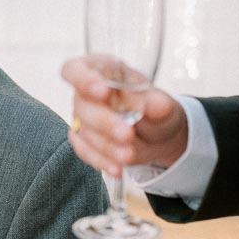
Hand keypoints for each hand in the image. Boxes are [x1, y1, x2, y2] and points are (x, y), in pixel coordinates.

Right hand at [62, 57, 188, 176]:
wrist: (158, 134)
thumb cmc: (155, 109)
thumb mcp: (162, 103)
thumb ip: (157, 103)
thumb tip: (157, 104)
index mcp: (101, 71)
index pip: (75, 70)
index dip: (83, 79)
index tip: (102, 92)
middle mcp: (85, 94)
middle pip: (82, 106)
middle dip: (104, 122)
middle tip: (128, 134)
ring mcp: (82, 119)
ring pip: (84, 132)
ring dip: (106, 146)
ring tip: (130, 155)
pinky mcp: (84, 141)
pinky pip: (86, 152)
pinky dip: (101, 161)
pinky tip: (117, 169)